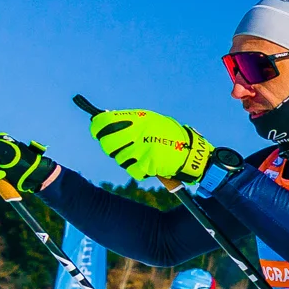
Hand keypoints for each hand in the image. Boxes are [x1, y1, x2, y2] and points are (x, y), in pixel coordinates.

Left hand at [86, 109, 237, 186]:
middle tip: (118, 146)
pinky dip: (139, 170)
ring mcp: (141, 149)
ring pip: (119, 158)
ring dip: (127, 159)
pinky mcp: (146, 164)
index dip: (97, 127)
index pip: (104, 122)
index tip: (96, 130)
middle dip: (110, 146)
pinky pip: (132, 170)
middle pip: (107, 143)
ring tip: (141, 154)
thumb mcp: (152, 120)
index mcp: (139, 118)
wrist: (192, 154)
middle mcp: (138, 132)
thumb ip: (130, 120)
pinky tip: (149, 164)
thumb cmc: (170, 136)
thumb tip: (104, 120)